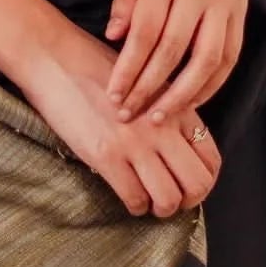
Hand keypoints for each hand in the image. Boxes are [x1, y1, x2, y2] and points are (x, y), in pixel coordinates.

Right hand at [14, 21, 221, 218]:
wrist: (54, 58)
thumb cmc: (94, 67)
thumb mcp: (144, 81)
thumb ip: (166, 111)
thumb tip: (178, 150)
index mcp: (174, 107)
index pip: (211, 158)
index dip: (204, 181)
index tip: (187, 185)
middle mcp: (161, 127)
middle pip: (198, 184)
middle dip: (188, 201)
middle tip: (172, 201)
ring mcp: (135, 143)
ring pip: (169, 199)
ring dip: (162, 208)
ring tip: (149, 202)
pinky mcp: (106, 155)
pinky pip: (134, 198)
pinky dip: (135, 206)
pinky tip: (128, 198)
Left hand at [103, 0, 256, 124]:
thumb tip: (114, 38)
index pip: (145, 32)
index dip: (128, 68)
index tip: (114, 94)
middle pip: (172, 51)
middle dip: (148, 88)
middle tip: (129, 114)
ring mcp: (224, 5)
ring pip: (206, 61)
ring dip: (182, 95)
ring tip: (160, 116)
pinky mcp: (240, 14)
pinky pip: (229, 57)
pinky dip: (212, 84)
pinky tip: (192, 100)